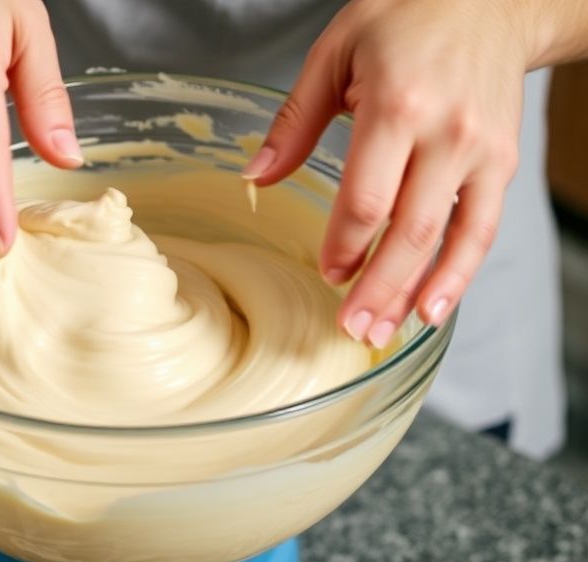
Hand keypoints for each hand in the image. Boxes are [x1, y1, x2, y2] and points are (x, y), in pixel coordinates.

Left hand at [243, 0, 539, 347]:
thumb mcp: (334, 53)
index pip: (366, 199)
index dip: (343, 246)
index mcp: (396, 105)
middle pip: (408, 230)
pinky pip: (483, 228)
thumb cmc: (405, 16)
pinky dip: (461, 272)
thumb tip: (254, 179)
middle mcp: (445, 133)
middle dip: (377, 287)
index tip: (325, 273)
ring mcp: (482, 150)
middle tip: (351, 328)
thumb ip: (294, 122)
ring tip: (387, 332)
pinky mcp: (504, 161)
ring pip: (450, 238)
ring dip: (417, 293)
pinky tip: (435, 306)